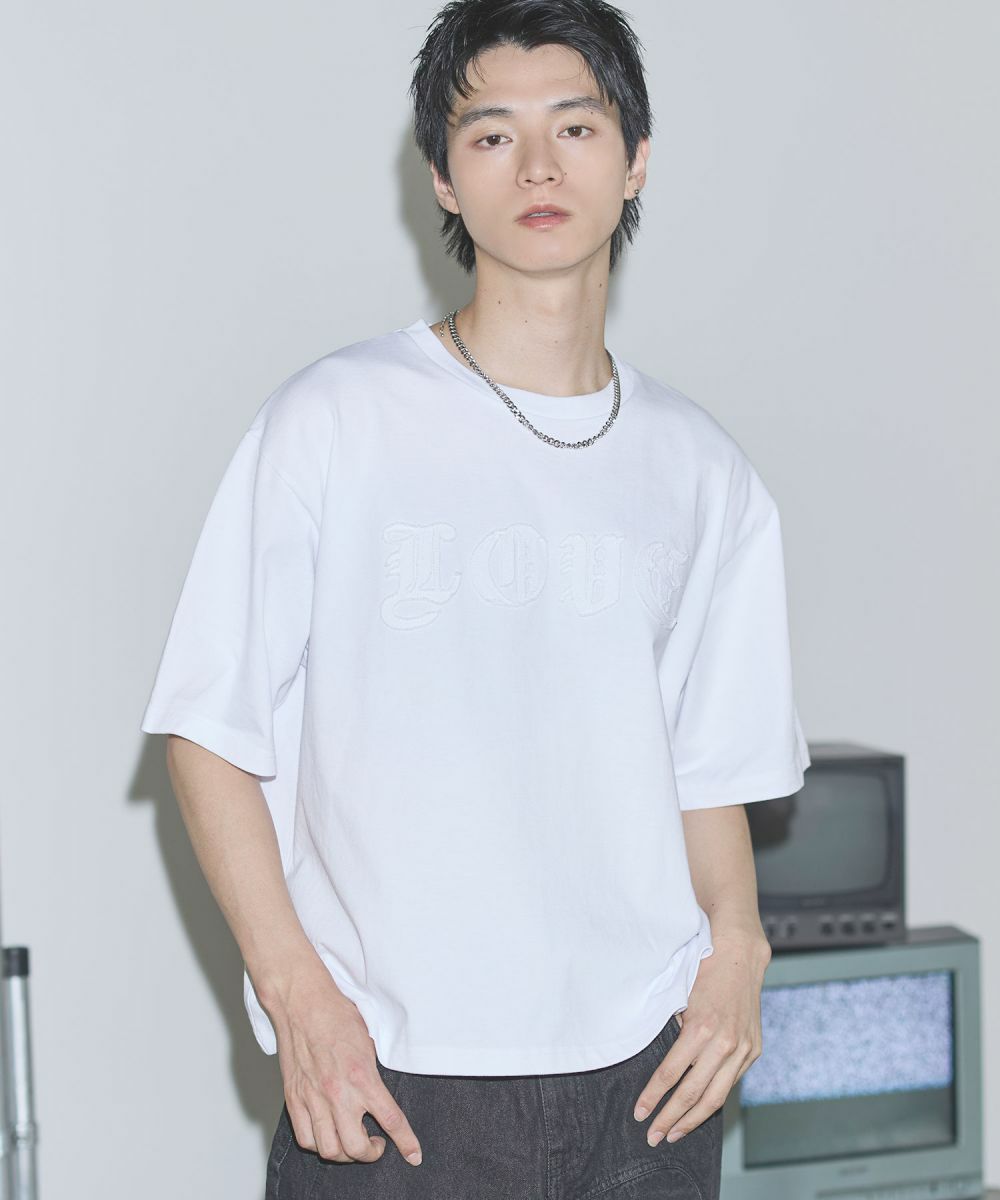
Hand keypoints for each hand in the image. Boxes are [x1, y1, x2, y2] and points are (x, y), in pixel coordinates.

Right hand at [265, 956, 422, 1166]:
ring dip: (345, 1154)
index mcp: (362, 1077)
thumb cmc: (337, 1016)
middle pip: (357, 1148)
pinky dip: (319, 1145)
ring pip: (330, 1150)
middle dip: (372, 1154)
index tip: (413, 1155)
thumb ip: (374, 1073)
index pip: (392, 1120)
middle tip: (377, 1144)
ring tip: (351, 1142)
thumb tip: (382, 1094)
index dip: (406, 1142)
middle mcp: (338, 1093)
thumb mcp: (369, 1042)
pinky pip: (306, 1139)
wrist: (302, 1003)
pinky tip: (328, 1134)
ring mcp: (313, 1099)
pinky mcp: (294, 1099)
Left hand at [633, 933, 767, 1145]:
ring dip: (692, 1120)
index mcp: (701, 1028)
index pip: (671, 1074)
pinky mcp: (752, 1051)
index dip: (653, 1096)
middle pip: (692, 1094)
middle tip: (652, 1136)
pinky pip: (730, 1083)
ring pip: (715, 1097)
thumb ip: (673, 1030)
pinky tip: (698, 1111)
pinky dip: (712, 1099)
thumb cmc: (703, 971)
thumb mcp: (680, 997)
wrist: (740, 956)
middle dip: (669, 1118)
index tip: (639, 1113)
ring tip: (673, 1133)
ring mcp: (742, 1049)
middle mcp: (724, 1043)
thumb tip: (658, 1061)